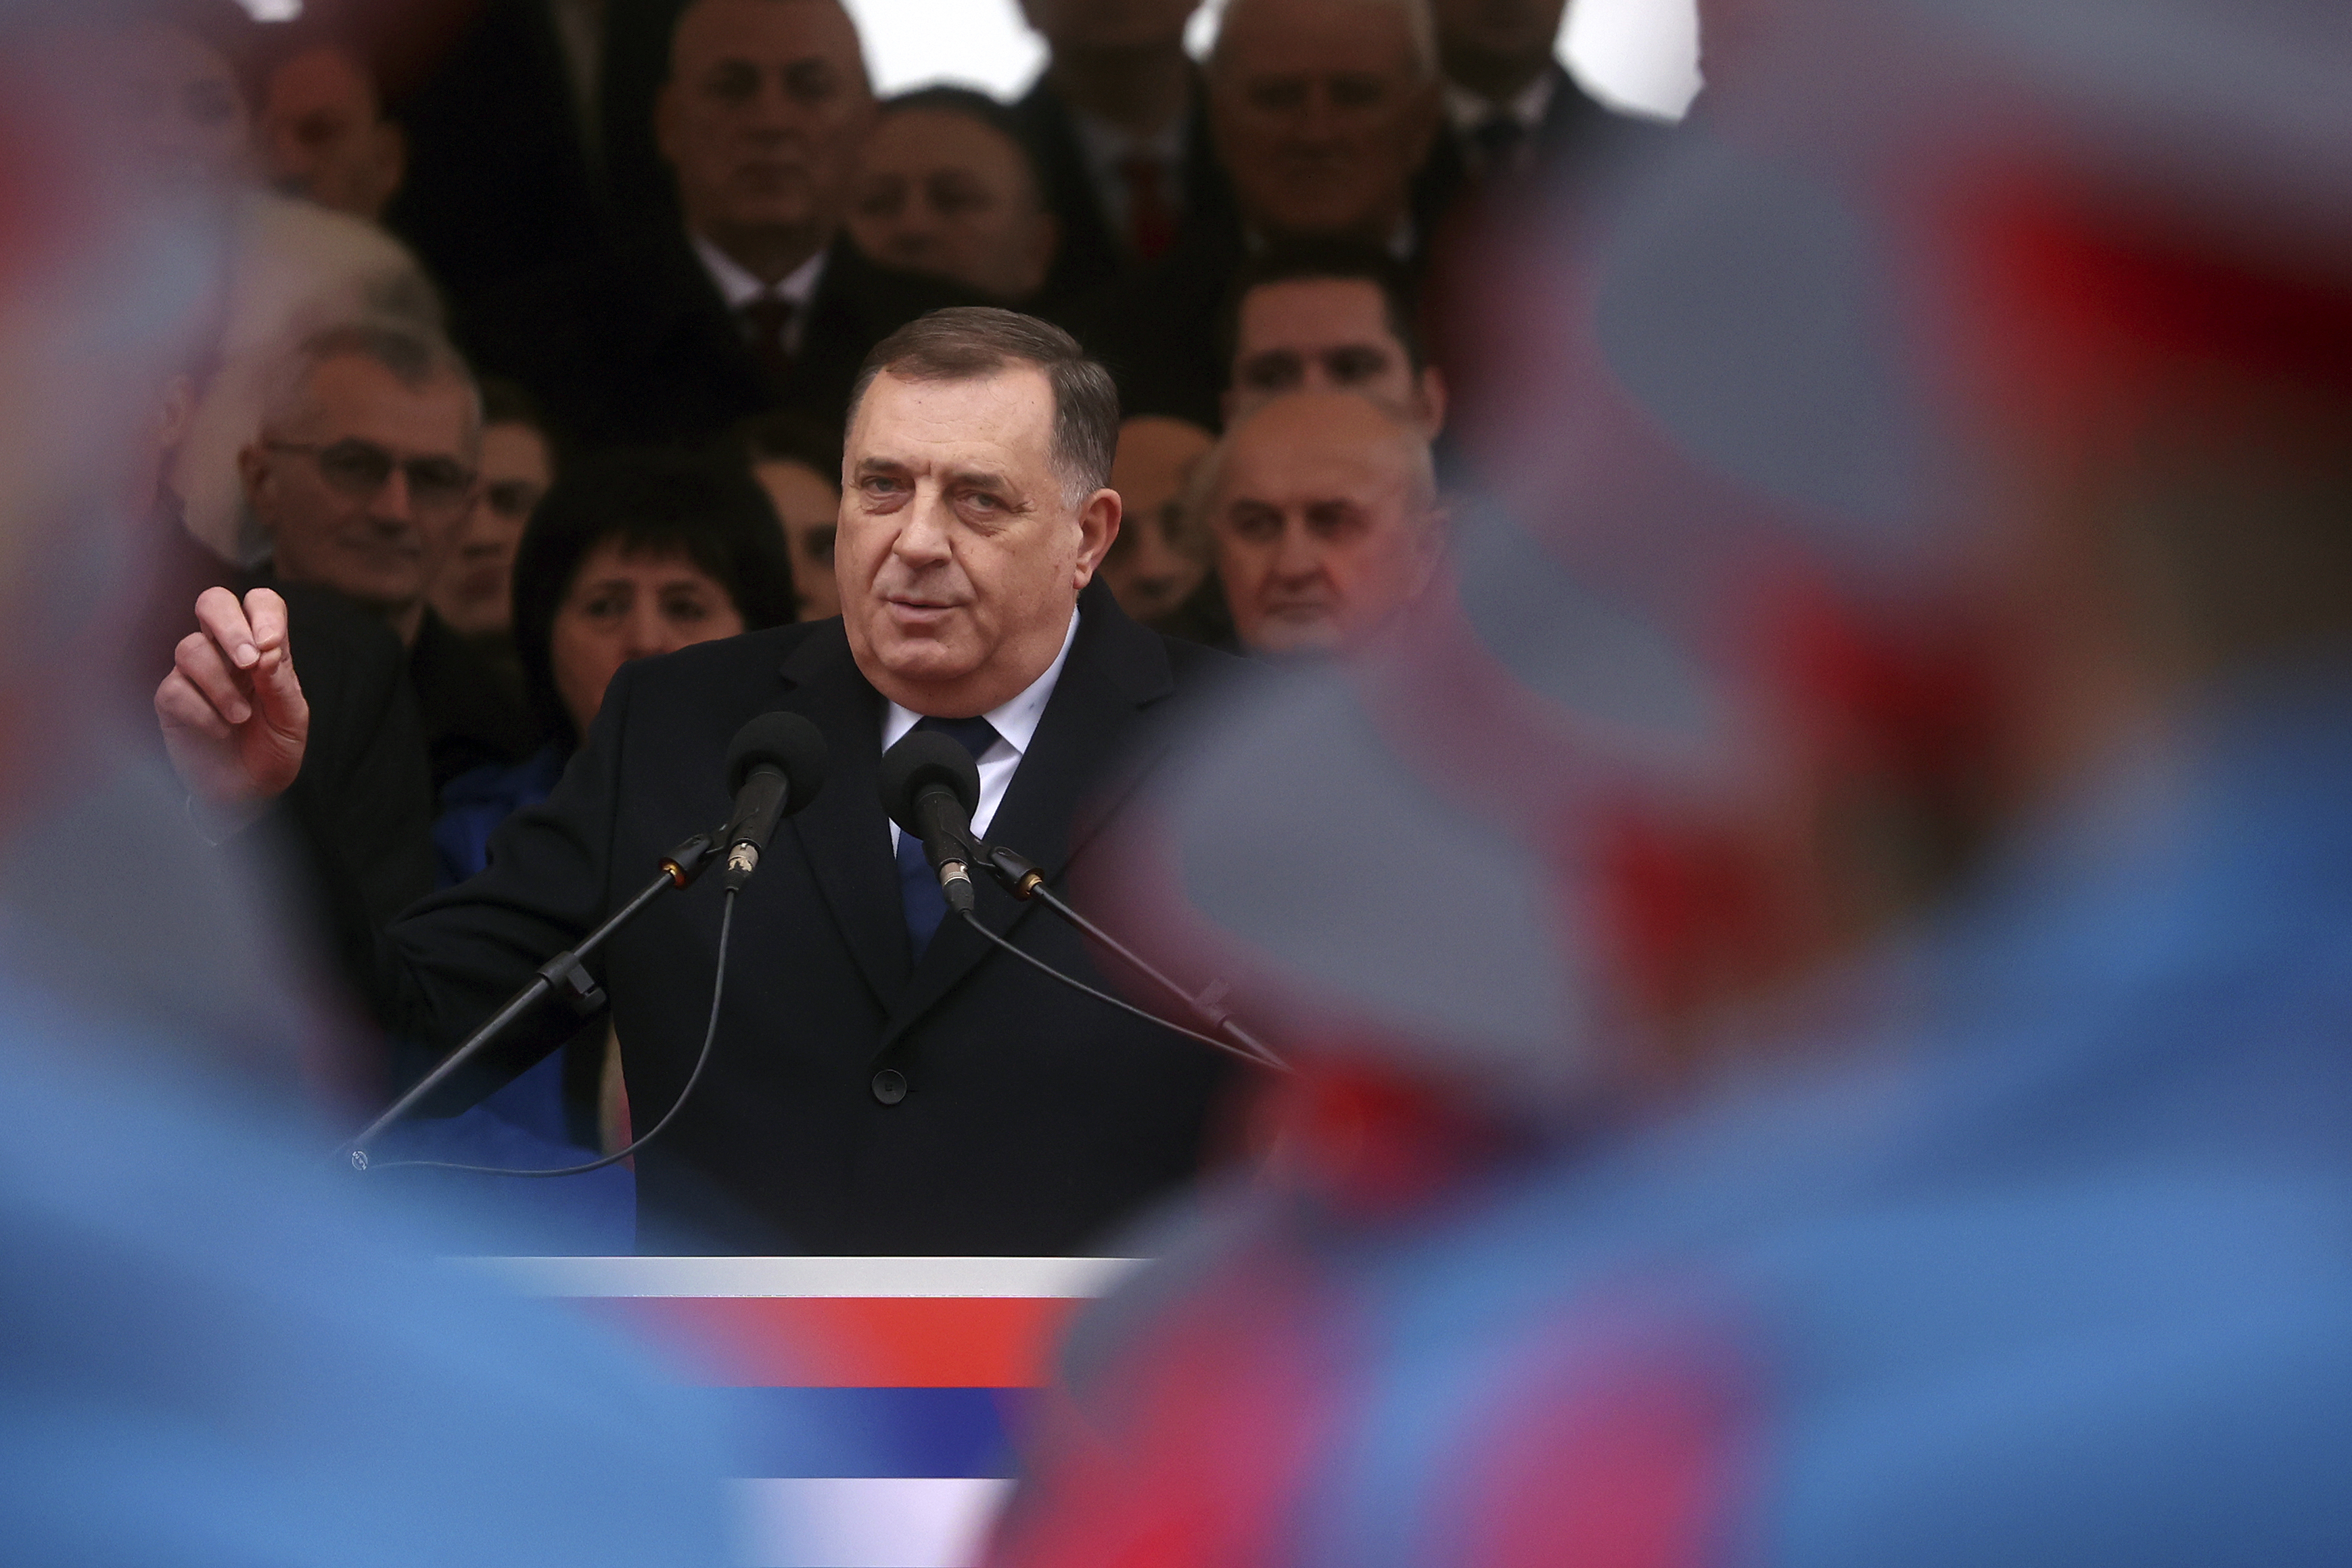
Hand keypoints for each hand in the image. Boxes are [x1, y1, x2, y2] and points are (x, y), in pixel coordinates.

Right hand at [156, 586, 309, 818]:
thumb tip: (265, 650)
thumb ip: (280, 683)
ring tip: (241, 718)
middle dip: (230, 626)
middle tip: (249, 662)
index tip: (271, 644)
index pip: (259, 602)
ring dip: (222, 685)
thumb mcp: (292, 719)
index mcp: (263, 648)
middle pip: (213, 602)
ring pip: (191, 648)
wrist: (248, 793)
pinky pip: (176, 689)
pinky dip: (203, 712)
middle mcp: (225, 652)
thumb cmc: (273, 749)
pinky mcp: (170, 700)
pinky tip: (219, 731)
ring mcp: (194, 674)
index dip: (263, 612)